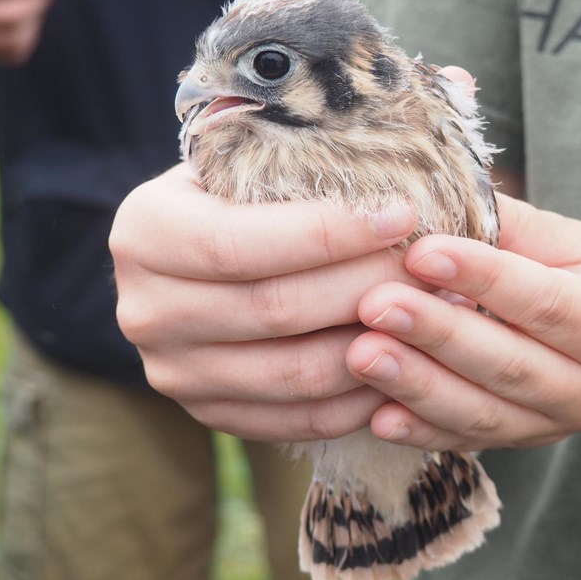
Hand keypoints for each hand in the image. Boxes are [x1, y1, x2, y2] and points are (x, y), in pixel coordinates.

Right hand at [110, 163, 422, 440]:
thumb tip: (393, 165)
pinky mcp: (211, 414)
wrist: (193, 259)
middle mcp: (145, 312)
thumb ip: (293, 159)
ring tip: (435, 311)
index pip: (241, 243)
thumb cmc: (237, 194)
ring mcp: (175, 374)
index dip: (329, 233)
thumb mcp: (244, 159)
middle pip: (277, 311)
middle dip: (368, 286)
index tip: (403, 215)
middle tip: (433, 268)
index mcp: (145, 233)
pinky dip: (363, 395)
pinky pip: (303, 420)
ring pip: (298, 374)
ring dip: (379, 345)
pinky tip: (408, 359)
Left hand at [346, 195, 580, 450]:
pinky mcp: (520, 443)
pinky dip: (420, 432)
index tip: (423, 251)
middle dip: (438, 335)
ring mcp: (556, 425)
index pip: (547, 302)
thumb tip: (443, 193)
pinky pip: (466, 443)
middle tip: (375, 305)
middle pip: (510, 364)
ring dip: (418, 385)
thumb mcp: (576, 242)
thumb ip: (516, 226)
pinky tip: (376, 415)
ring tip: (361, 354)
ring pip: (483, 414)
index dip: (484, 278)